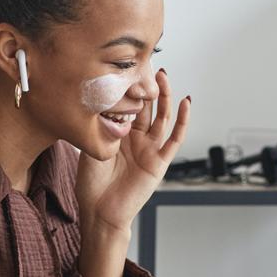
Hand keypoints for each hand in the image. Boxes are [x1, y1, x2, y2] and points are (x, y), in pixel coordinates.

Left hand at [76, 68, 189, 236]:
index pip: (128, 105)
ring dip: (165, 97)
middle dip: (147, 86)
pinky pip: (174, 139)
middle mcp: (137, 140)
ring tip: (165, 76)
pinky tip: (186, 102)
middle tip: (147, 64)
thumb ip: (99, 127)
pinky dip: (183, 121)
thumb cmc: (91, 185)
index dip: (130, 87)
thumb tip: (102, 102)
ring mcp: (150, 149)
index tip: (127, 66)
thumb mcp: (89, 147)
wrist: (100, 212)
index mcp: (120, 135)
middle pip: (147, 107)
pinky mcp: (160, 162)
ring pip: (162, 117)